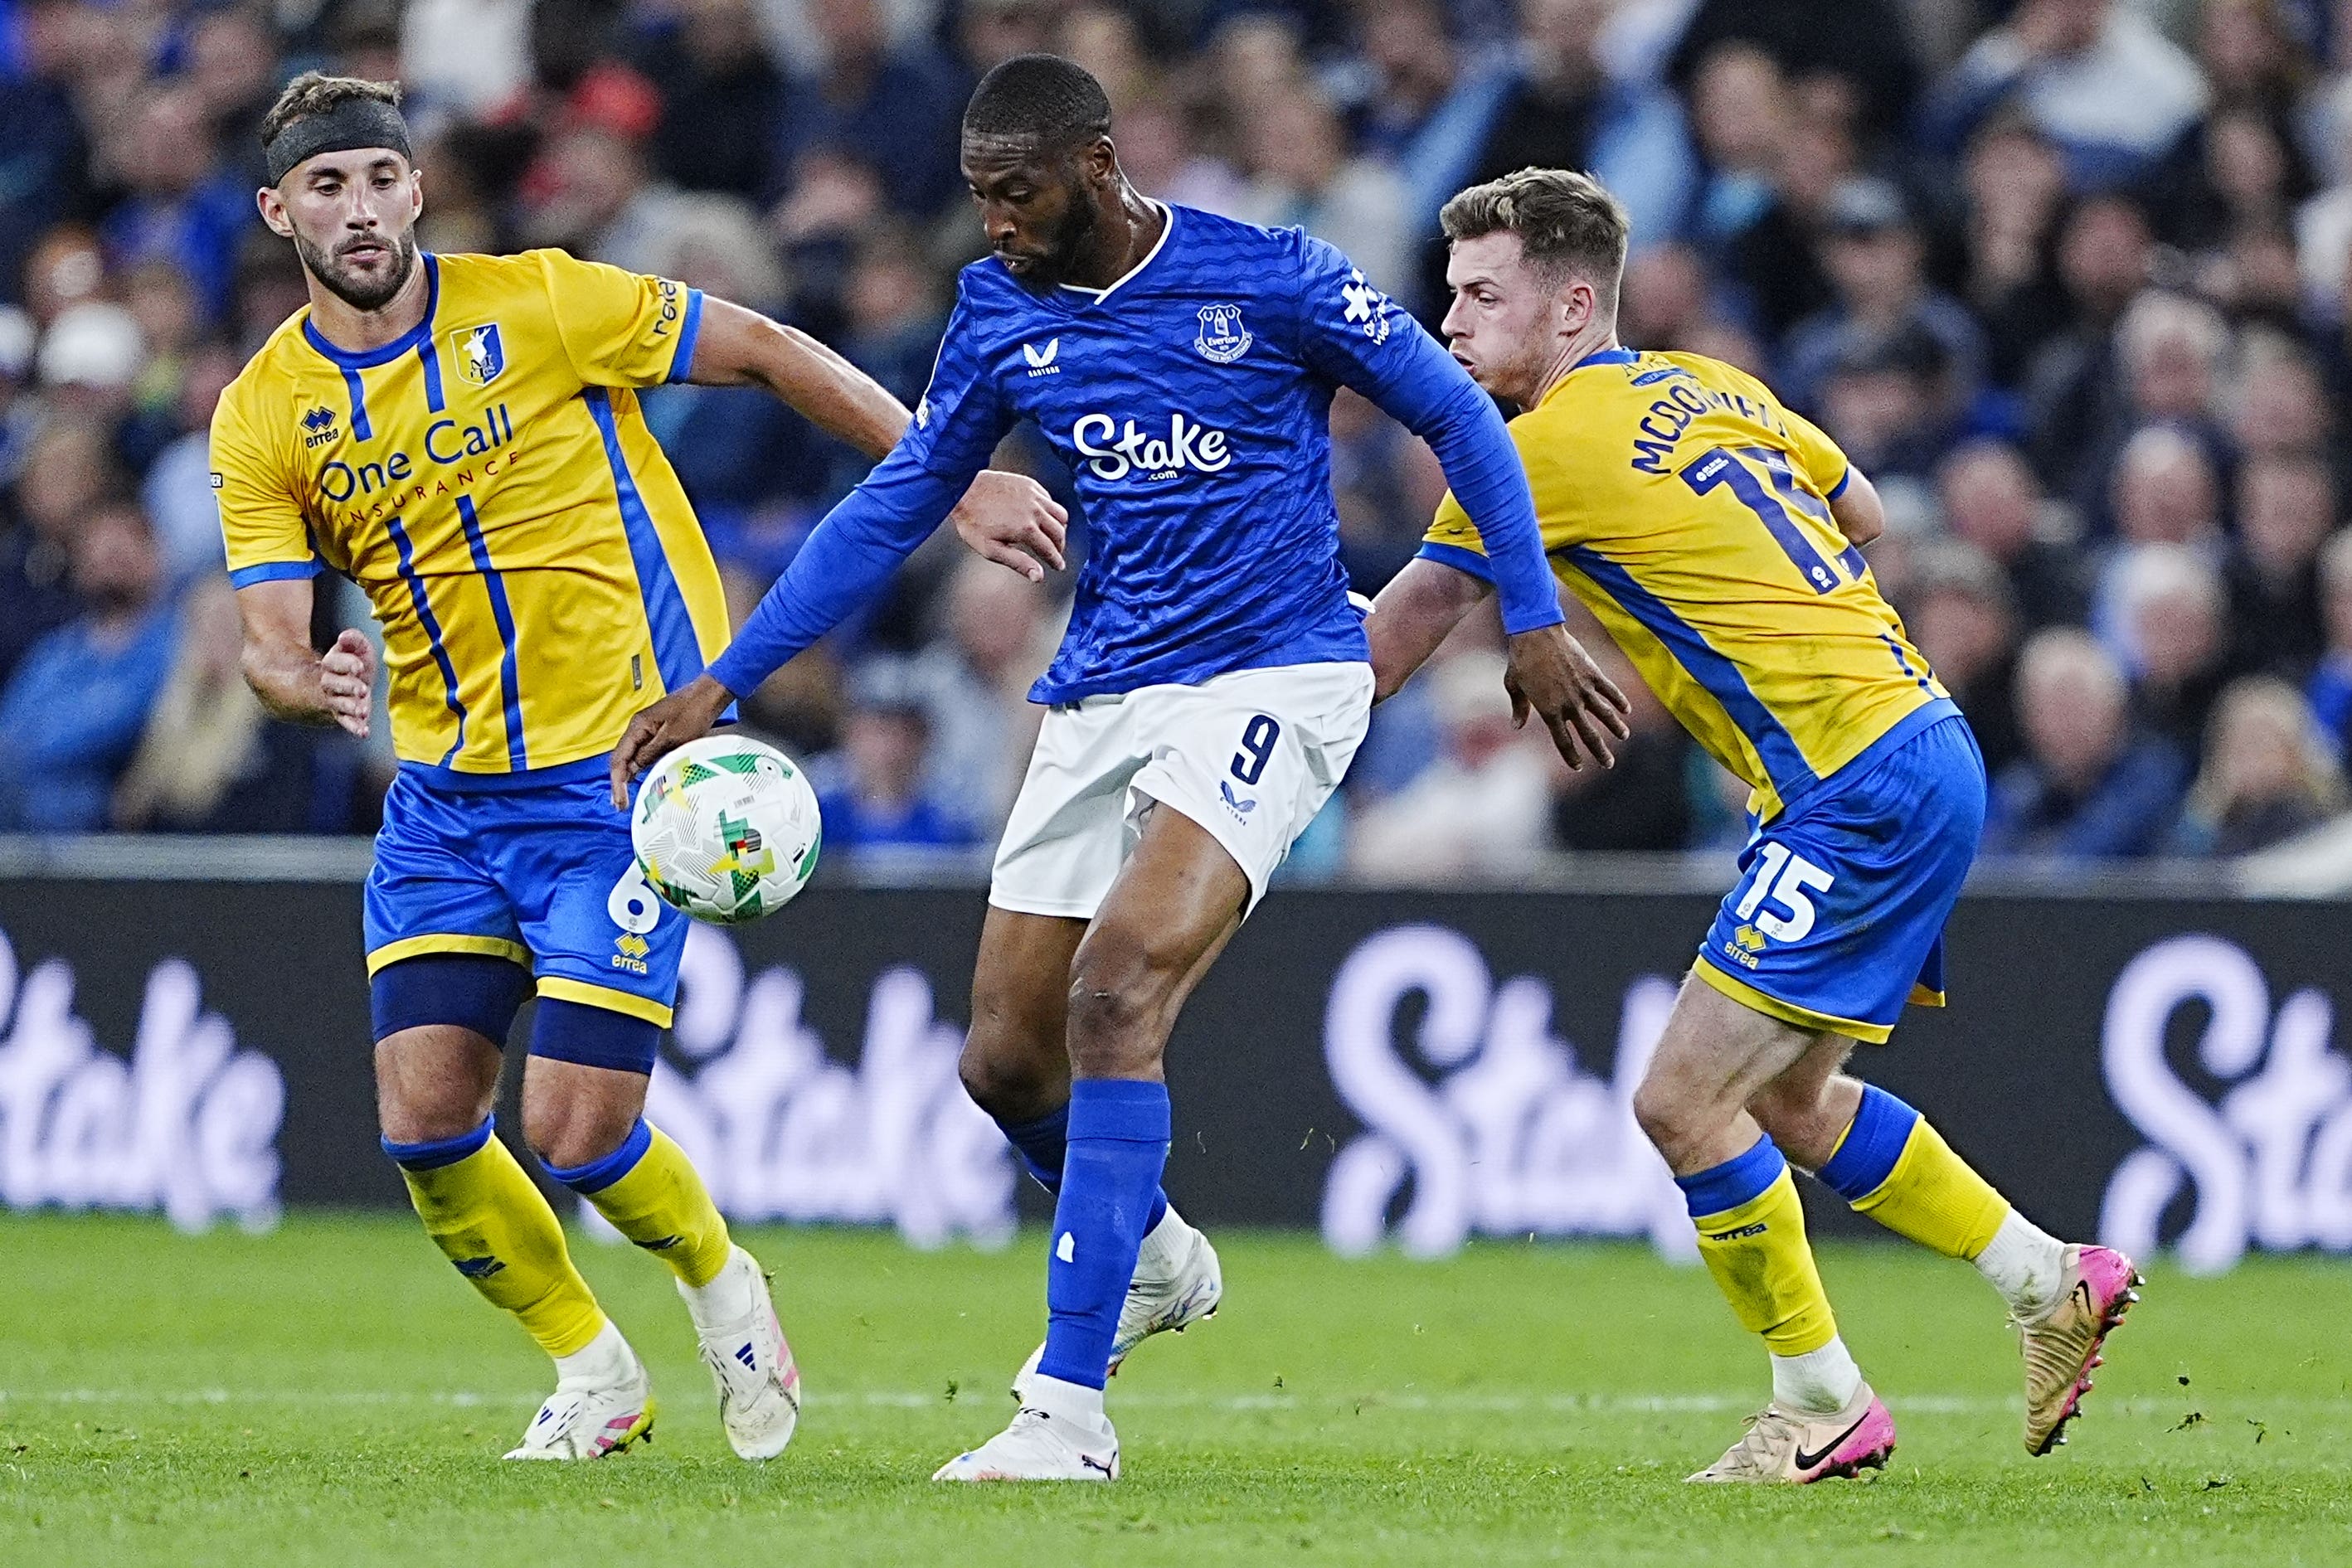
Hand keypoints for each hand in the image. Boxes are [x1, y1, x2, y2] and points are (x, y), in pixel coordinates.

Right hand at [319, 629, 374, 737]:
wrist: (334, 684)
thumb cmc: (350, 663)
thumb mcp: (352, 648)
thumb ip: (352, 640)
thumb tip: (345, 636)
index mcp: (330, 664)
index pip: (333, 662)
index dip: (346, 664)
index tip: (359, 667)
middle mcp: (329, 683)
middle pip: (333, 684)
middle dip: (348, 686)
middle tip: (362, 689)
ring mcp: (334, 700)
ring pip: (338, 704)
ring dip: (350, 708)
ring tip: (362, 711)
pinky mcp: (341, 714)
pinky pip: (345, 722)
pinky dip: (354, 727)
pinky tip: (364, 732)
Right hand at [609, 672, 733, 807]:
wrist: (708, 696)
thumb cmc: (693, 712)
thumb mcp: (672, 737)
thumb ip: (651, 753)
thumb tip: (633, 769)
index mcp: (638, 727)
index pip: (619, 758)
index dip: (618, 781)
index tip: (620, 800)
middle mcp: (638, 728)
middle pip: (621, 759)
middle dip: (619, 783)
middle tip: (620, 805)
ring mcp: (646, 731)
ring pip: (631, 758)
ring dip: (627, 778)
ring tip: (625, 799)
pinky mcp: (657, 734)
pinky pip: (642, 754)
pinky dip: (639, 769)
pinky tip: (639, 782)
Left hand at [950, 469, 1067, 582]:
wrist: (963, 489)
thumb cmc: (973, 521)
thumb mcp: (991, 549)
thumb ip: (1018, 562)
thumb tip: (1039, 577)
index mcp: (1026, 529)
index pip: (1050, 549)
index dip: (1056, 560)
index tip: (1059, 566)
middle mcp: (1034, 511)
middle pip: (1059, 532)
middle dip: (1059, 546)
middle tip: (1055, 553)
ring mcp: (1033, 495)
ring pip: (1060, 514)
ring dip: (1059, 527)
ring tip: (1053, 535)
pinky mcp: (1029, 484)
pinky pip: (1049, 499)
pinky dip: (1051, 510)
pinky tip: (1042, 516)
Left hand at [1504, 623, 1631, 770]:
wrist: (1537, 634)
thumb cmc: (1521, 660)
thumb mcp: (1513, 686)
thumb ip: (1519, 708)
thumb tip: (1516, 726)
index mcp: (1549, 711)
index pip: (1563, 741)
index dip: (1571, 756)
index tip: (1578, 767)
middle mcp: (1569, 705)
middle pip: (1589, 735)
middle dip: (1600, 752)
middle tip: (1609, 764)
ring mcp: (1583, 689)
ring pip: (1605, 715)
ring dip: (1616, 727)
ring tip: (1624, 737)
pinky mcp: (1593, 673)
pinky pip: (1610, 690)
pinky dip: (1619, 700)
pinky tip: (1626, 710)